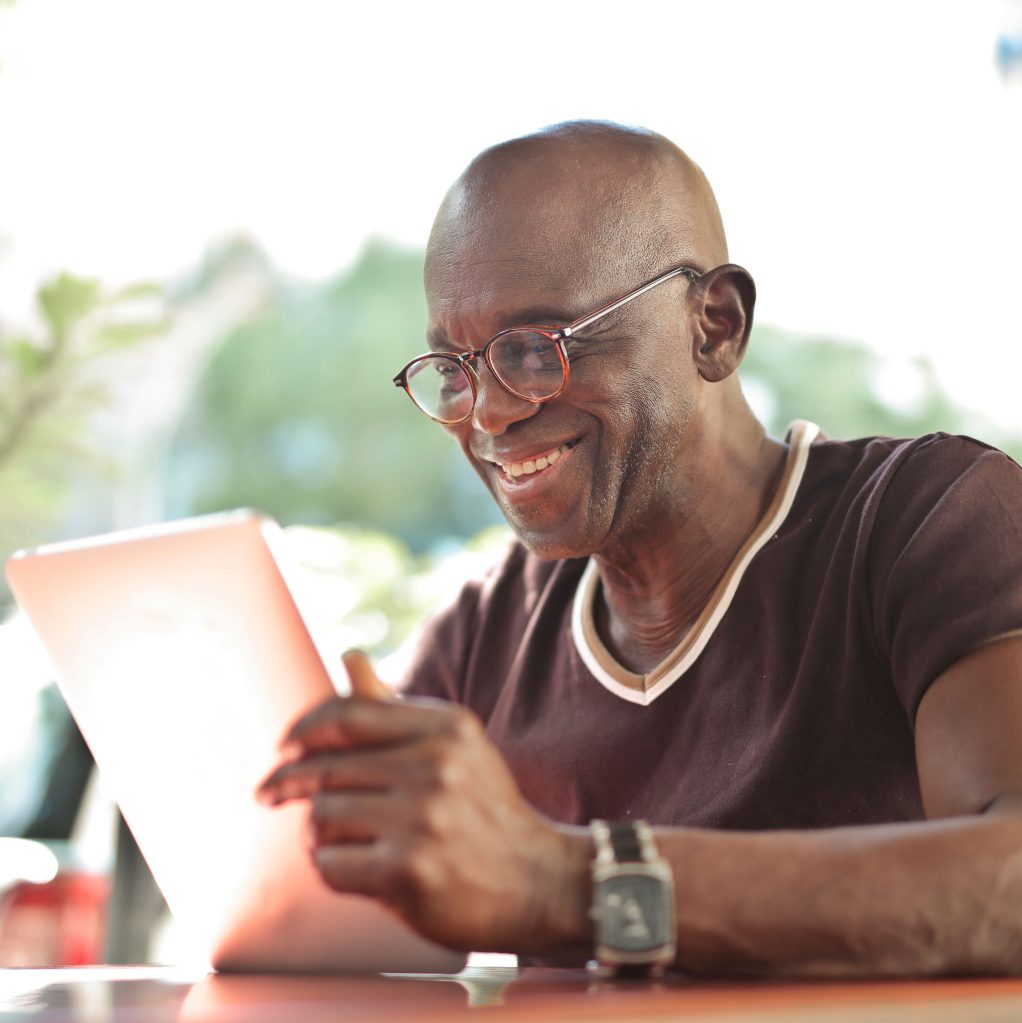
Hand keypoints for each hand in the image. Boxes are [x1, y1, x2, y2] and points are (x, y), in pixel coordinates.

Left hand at [257, 651, 590, 953]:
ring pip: (321, 816)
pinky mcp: (407, 873)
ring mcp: (422, 821)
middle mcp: (436, 767)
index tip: (283, 747)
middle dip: (292, 784)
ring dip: (316, 832)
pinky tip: (355, 869)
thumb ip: (394, 707)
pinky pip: (329, 864)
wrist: (537, 882)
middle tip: (272, 794)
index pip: (348, 713)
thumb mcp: (452, 746)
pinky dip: (331, 868)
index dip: (303, 729)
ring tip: (339, 839)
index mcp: (446, 727)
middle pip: (327, 767)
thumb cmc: (483, 809)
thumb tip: (349, 656)